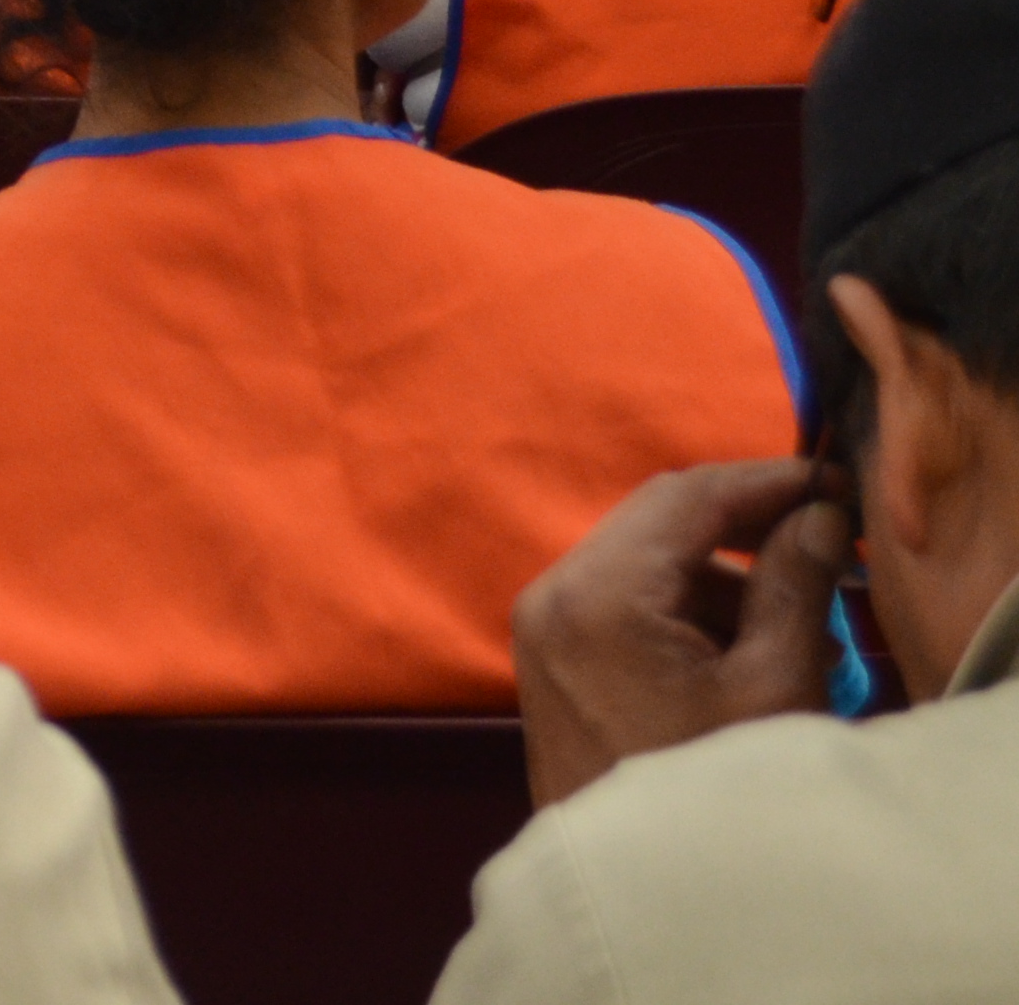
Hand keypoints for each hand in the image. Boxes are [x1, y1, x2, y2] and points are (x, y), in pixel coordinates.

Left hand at [513, 457, 848, 805]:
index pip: (686, 496)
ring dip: (720, 573)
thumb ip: (795, 586)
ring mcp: (543, 629)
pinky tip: (746, 645)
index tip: (834, 484)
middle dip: (746, 527)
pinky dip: (685, 607)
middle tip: (826, 541)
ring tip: (799, 613)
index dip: (767, 481)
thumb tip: (817, 516)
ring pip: (643, 561)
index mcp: (598, 594)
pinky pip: (623, 602)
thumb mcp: (775, 686)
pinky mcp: (551, 662)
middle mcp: (553, 595)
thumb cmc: (712, 793)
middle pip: (659, 520)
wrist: (640, 896)